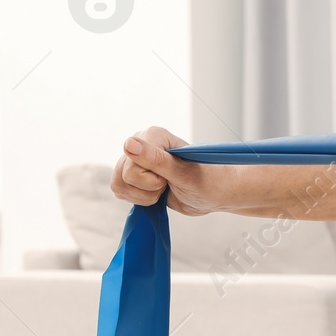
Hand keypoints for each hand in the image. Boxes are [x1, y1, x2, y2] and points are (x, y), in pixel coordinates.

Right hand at [110, 126, 231, 216]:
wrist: (216, 194)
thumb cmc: (208, 181)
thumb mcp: (184, 173)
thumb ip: (156, 159)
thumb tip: (129, 143)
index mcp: (153, 135)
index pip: (132, 163)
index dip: (152, 178)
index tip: (172, 176)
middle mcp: (141, 144)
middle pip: (125, 175)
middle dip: (150, 188)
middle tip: (171, 182)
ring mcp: (136, 161)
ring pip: (119, 185)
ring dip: (144, 196)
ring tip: (165, 188)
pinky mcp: (134, 177)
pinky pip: (120, 191)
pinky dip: (139, 199)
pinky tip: (157, 194)